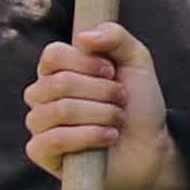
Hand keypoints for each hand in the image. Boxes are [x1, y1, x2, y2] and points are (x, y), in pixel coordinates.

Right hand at [23, 23, 184, 189]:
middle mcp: (43, 95)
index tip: (111, 72)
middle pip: (58, 83)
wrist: (150, 147)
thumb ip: (116, 37)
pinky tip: (107, 137)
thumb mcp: (136, 61)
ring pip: (59, 111)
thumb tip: (83, 36)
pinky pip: (53, 139)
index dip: (85, 62)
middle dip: (101, 92)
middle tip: (120, 100)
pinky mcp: (41, 153)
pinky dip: (87, 136)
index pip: (52, 55)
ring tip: (117, 120)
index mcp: (58, 70)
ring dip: (100, 114)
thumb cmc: (138, 105)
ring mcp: (40, 124)